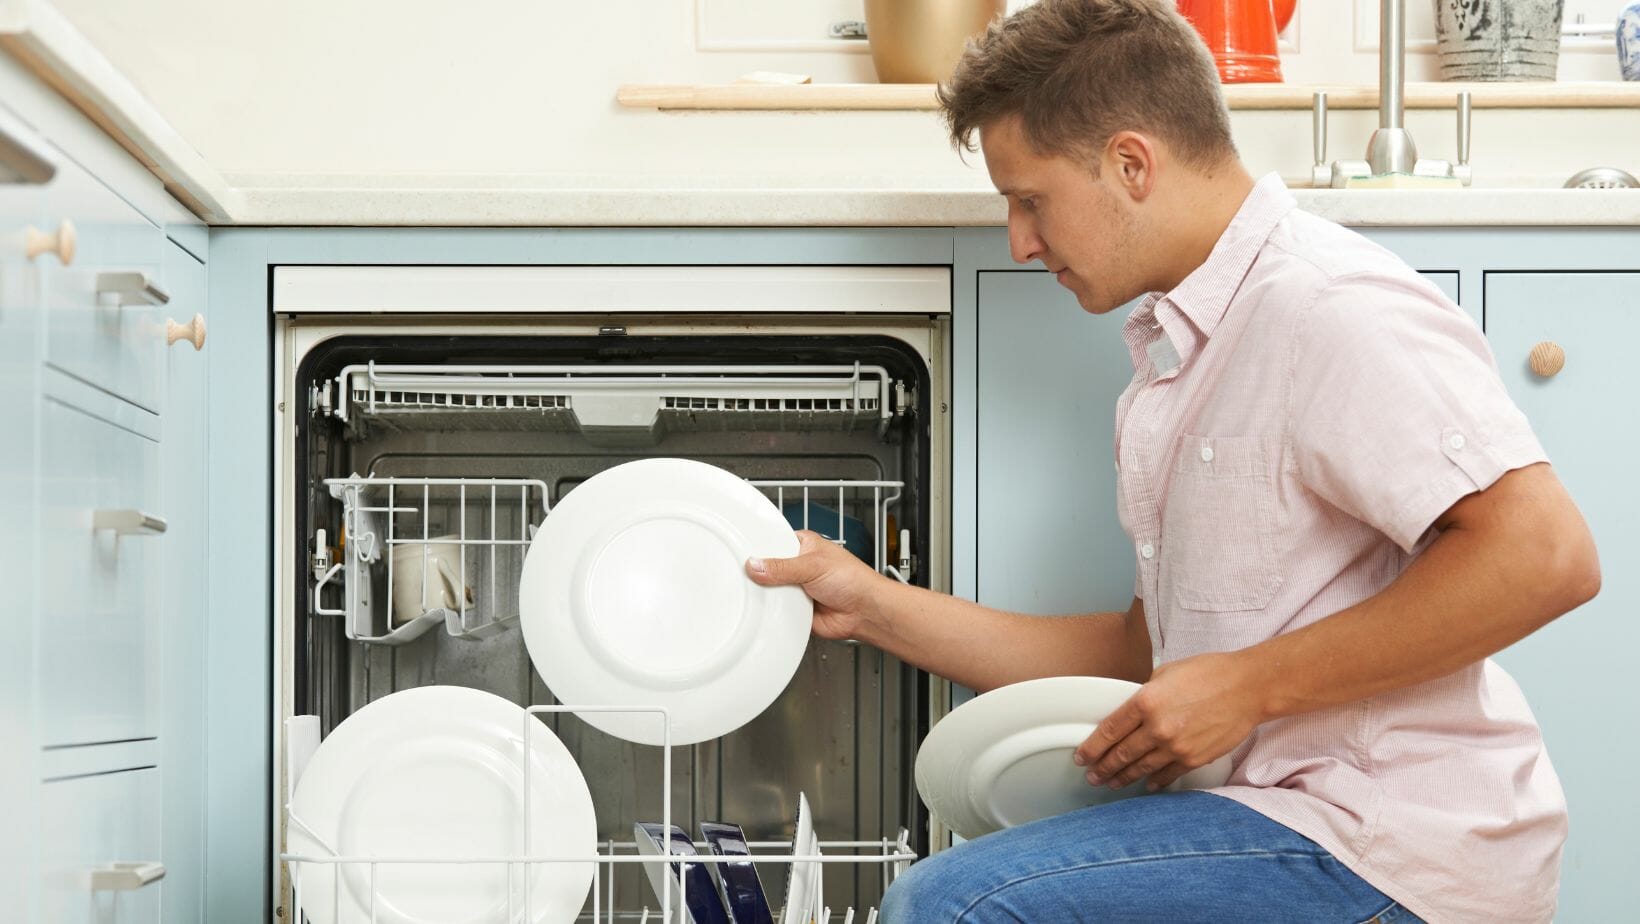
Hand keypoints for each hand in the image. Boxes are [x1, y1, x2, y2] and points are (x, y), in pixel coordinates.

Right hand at [745, 530, 888, 641]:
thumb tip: (755, 565)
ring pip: (770, 591)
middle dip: (760, 575)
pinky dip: (773, 612)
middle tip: (748, 578)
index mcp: (802, 545)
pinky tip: (770, 611)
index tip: (740, 553)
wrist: (864, 612)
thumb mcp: (813, 565)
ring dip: (769, 595)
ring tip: (762, 594)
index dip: (758, 548)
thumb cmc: (853, 580)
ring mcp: (796, 588)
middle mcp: (797, 566)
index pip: (772, 542)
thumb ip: (782, 567)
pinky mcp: (795, 609)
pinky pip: (776, 611)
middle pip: (767, 568)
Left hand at [1073, 651, 1262, 791]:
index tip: (1082, 757)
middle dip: (1103, 768)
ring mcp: (1176, 747)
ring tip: (1111, 783)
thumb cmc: (1209, 673)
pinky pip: (1168, 775)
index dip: (1092, 748)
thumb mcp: (1166, 674)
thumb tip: (1133, 711)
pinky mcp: (1194, 759)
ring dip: (1123, 778)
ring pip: (1141, 768)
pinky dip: (1154, 782)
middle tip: (1092, 777)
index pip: (1109, 731)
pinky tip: (1146, 785)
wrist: (1248, 688)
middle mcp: (1157, 727)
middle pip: (1121, 754)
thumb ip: (1145, 694)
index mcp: (1145, 701)